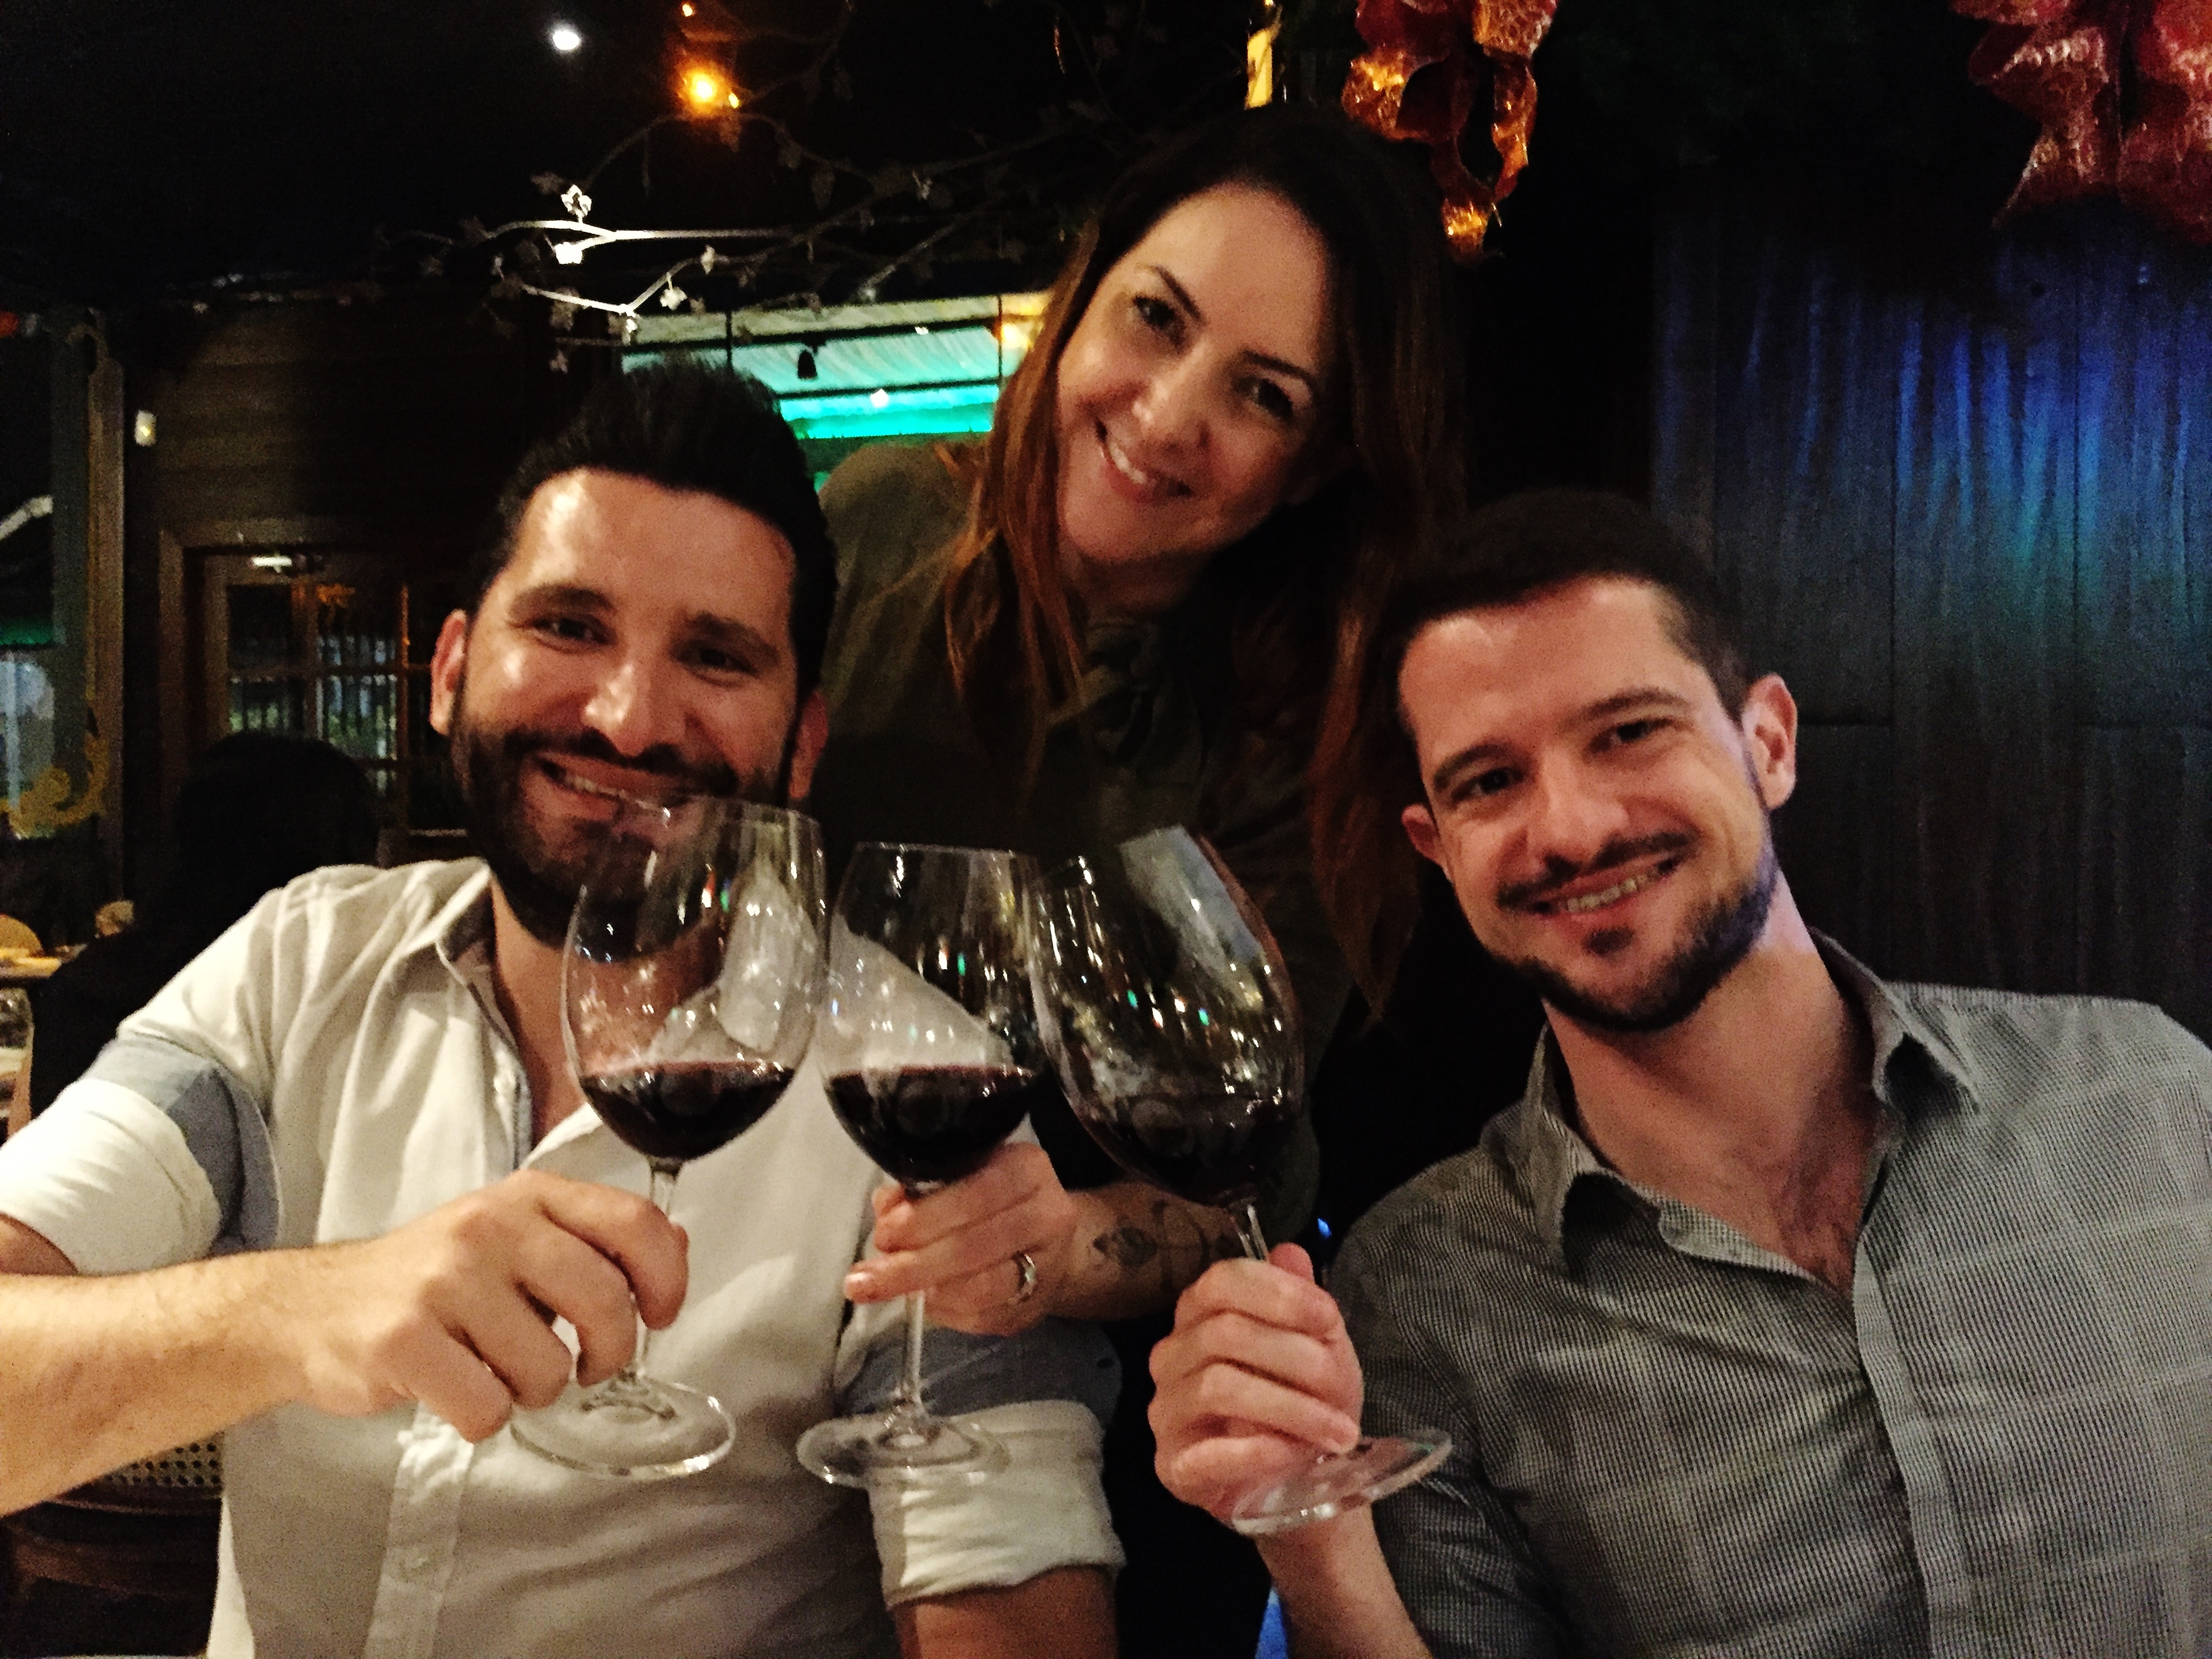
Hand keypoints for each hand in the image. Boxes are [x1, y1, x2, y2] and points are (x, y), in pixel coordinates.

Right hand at [267, 1169, 686, 1440]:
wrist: (311, 1309)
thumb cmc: (428, 1281)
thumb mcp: (514, 1237)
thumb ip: (592, 1240)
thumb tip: (674, 1245)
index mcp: (529, 1197)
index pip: (633, 1223)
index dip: (665, 1277)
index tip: (659, 1315)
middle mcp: (490, 1226)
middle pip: (604, 1301)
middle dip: (609, 1354)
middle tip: (587, 1368)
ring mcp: (445, 1279)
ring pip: (548, 1368)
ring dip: (534, 1391)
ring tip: (498, 1372)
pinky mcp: (404, 1338)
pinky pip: (487, 1407)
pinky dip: (482, 1418)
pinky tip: (457, 1392)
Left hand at [843, 1142, 1080, 1335]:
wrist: (1053, 1245)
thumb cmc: (995, 1204)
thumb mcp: (962, 1178)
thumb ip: (920, 1189)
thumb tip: (885, 1209)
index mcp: (1026, 1169)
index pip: (977, 1194)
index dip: (926, 1217)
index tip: (885, 1234)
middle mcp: (1046, 1215)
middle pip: (974, 1245)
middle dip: (913, 1263)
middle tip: (868, 1276)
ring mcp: (1046, 1265)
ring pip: (981, 1287)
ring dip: (924, 1291)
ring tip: (884, 1290)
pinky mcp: (1035, 1307)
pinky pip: (983, 1316)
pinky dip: (944, 1311)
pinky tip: (920, 1301)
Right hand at [1149, 1243, 1364, 1520]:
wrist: (1298, 1481)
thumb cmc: (1302, 1402)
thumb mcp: (1318, 1348)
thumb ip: (1301, 1302)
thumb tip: (1291, 1252)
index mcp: (1200, 1315)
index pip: (1221, 1282)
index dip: (1278, 1294)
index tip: (1329, 1319)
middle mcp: (1171, 1356)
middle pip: (1224, 1333)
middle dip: (1297, 1358)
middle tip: (1345, 1390)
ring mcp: (1166, 1412)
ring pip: (1218, 1387)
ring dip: (1291, 1408)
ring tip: (1338, 1432)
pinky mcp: (1173, 1467)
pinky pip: (1208, 1453)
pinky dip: (1259, 1450)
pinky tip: (1295, 1452)